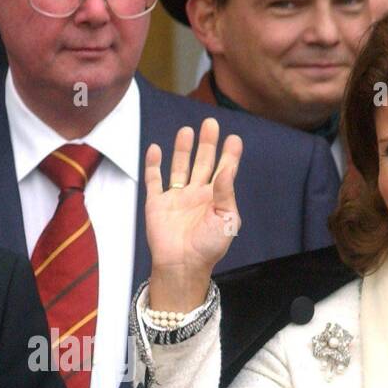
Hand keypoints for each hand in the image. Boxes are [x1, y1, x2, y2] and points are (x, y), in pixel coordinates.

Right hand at [144, 118, 241, 311]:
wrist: (182, 264)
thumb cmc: (208, 246)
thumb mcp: (226, 219)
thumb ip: (226, 192)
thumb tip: (228, 168)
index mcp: (215, 198)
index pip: (224, 170)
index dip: (230, 155)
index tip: (234, 138)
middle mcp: (196, 194)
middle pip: (202, 162)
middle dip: (207, 143)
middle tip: (211, 123)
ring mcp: (176, 197)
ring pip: (179, 167)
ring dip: (183, 149)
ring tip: (187, 130)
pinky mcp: (157, 203)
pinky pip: (154, 181)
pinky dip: (153, 165)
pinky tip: (156, 149)